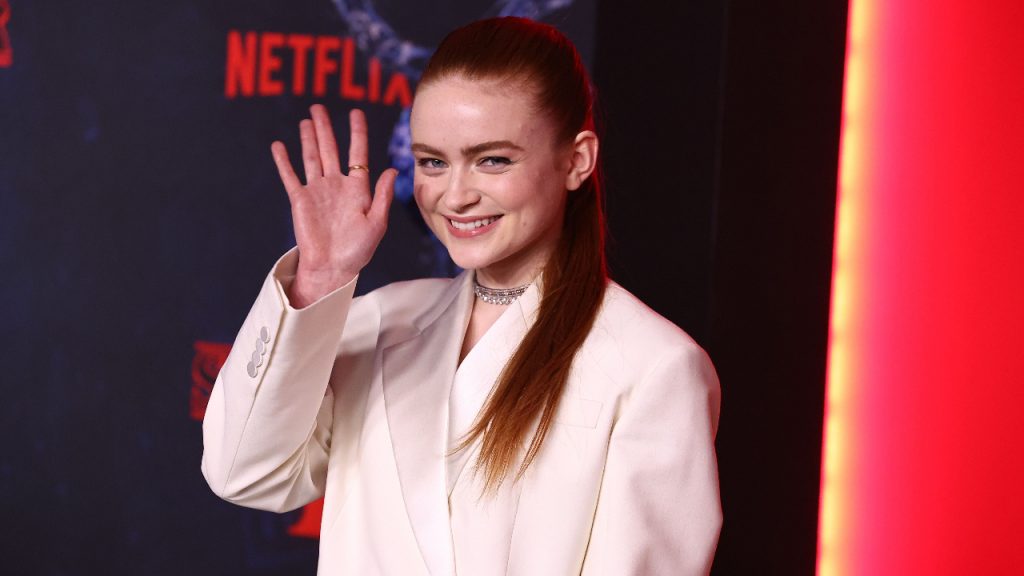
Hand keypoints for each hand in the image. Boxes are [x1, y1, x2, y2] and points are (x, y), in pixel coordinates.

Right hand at [271, 105, 395, 307]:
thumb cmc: (357, 251)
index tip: (355, 113)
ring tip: (306, 120)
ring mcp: (317, 191)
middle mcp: (336, 185)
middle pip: (330, 149)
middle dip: (326, 128)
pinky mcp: (300, 200)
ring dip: (308, 138)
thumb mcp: (376, 223)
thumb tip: (392, 169)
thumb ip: (383, 196)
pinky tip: (279, 145)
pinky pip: (290, 176)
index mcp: (358, 189)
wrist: (332, 268)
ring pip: (311, 157)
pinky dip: (284, 161)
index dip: (357, 132)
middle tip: (319, 107)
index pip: (357, 153)